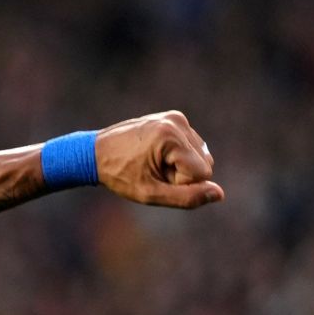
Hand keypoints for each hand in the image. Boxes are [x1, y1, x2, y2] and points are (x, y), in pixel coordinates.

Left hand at [95, 110, 223, 208]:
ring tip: (151, 163)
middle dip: (182, 174)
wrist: (93, 153)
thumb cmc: (119, 176)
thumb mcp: (150, 194)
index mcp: (171, 137)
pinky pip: (192, 145)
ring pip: (201, 154)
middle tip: (151, 172)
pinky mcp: (173, 118)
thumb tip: (219, 194)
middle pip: (205, 162)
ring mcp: (175, 117)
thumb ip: (186, 197)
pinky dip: (178, 155)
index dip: (181, 183)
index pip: (203, 173)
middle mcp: (177, 122)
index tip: (155, 179)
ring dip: (180, 165)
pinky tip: (154, 155)